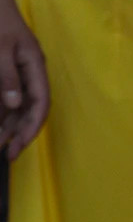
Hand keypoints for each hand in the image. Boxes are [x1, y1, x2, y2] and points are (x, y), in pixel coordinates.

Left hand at [0, 0, 48, 159]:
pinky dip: (3, 111)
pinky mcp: (7, 70)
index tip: (17, 147)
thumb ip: (6, 78)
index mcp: (34, 67)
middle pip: (31, 108)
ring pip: (19, 105)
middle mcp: (30, 72)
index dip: (31, 127)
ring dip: (9, 125)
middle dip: (20, 132)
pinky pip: (9, 96)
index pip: (40, 103)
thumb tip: (13, 105)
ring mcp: (19, 71)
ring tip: (0, 143)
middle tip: (6, 154)